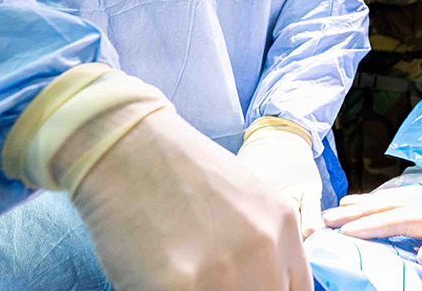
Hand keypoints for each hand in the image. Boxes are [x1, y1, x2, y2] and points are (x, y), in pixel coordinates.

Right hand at [0, 65, 311, 290]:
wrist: (125, 145)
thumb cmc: (177, 171)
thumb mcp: (244, 198)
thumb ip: (264, 242)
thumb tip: (265, 280)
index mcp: (282, 224)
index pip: (296, 289)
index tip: (246, 287)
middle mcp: (263, 247)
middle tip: (206, 280)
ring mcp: (225, 269)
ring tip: (181, 277)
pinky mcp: (181, 285)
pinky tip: (156, 279)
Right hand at [322, 147, 421, 272]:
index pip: (402, 221)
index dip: (371, 227)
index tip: (341, 232)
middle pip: (392, 207)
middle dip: (358, 214)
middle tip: (325, 218)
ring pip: (397, 200)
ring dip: (368, 204)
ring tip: (341, 207)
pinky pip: (409, 198)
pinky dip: (387, 200)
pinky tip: (380, 204)